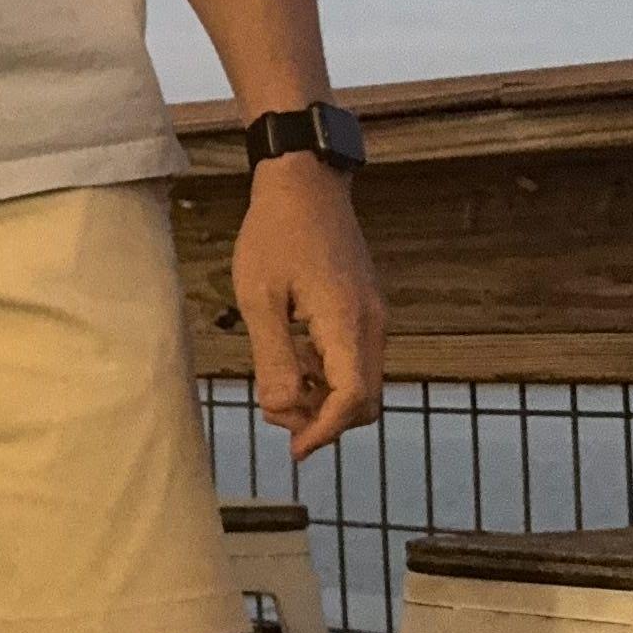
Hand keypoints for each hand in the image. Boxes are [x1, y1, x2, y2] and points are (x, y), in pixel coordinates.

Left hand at [233, 158, 387, 461]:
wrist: (305, 184)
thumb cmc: (275, 234)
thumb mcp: (259, 299)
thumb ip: (273, 359)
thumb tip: (282, 411)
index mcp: (348, 322)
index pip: (352, 398)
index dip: (324, 430)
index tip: (294, 448)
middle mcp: (372, 324)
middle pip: (364, 400)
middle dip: (323, 419)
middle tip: (276, 410)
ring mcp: (374, 316)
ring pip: (361, 383)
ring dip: (324, 396)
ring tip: (278, 378)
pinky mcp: (366, 309)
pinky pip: (356, 359)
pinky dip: (328, 374)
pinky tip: (293, 354)